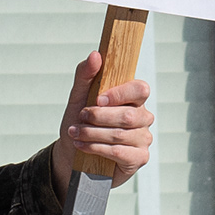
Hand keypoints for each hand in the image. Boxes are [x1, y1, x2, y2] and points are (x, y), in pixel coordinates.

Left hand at [54, 55, 152, 182]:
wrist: (71, 155)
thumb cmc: (80, 123)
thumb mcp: (78, 97)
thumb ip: (86, 75)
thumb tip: (95, 55)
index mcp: (133, 99)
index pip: (140, 89)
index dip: (120, 94)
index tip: (97, 99)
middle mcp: (143, 117)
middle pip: (129, 115)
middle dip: (99, 117)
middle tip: (80, 117)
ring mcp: (143, 139)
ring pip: (120, 134)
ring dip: (92, 133)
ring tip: (75, 133)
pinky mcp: (138, 158)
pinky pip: (119, 151)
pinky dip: (96, 148)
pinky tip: (82, 146)